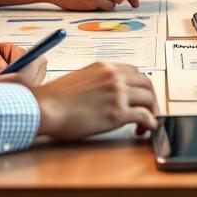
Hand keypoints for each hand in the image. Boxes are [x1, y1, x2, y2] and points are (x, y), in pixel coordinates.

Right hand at [31, 62, 157, 139]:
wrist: (45, 108)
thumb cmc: (54, 98)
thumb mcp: (79, 79)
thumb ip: (95, 82)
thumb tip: (102, 93)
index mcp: (104, 67)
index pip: (133, 72)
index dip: (139, 85)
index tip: (138, 95)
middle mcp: (114, 77)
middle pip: (145, 83)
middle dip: (150, 97)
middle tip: (147, 109)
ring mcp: (118, 94)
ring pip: (149, 98)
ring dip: (151, 111)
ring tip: (145, 123)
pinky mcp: (118, 113)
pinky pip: (145, 116)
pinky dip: (150, 123)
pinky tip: (146, 129)